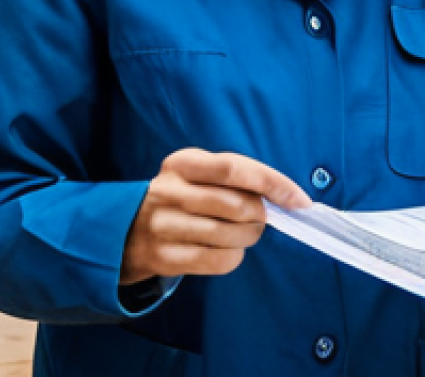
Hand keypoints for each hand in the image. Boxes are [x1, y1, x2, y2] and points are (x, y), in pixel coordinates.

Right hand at [120, 148, 311, 286]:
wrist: (125, 229)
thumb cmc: (179, 196)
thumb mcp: (197, 173)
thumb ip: (234, 177)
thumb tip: (283, 196)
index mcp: (182, 163)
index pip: (234, 168)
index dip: (272, 182)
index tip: (299, 198)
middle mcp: (170, 191)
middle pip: (237, 205)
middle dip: (260, 215)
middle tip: (260, 217)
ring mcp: (165, 226)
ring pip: (230, 235)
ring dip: (249, 237)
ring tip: (244, 232)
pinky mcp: (165, 258)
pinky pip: (218, 261)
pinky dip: (234, 256)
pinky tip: (228, 249)